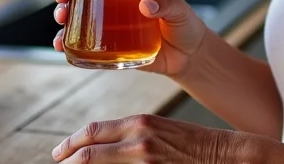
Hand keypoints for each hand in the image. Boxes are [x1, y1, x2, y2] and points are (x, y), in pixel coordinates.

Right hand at [51, 0, 208, 77]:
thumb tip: (146, 4)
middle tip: (62, 10)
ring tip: (60, 37)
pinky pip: (89, 50)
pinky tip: (65, 52)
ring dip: (63, 29)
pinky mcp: (115, 51)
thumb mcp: (180, 8)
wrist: (192, 55)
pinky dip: (74, 50)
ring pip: (79, 25)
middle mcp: (114, 7)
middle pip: (79, 0)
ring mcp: (112, 30)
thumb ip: (167, 4)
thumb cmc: (186, 23)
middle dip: (63, 3)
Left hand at [51, 114, 245, 162]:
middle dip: (68, 162)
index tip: (58, 153)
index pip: (92, 132)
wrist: (225, 155)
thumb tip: (103, 148)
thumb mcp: (160, 130)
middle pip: (87, 154)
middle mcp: (138, 140)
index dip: (70, 144)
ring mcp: (144, 162)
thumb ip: (132, 136)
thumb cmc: (194, 144)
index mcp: (139, 123)